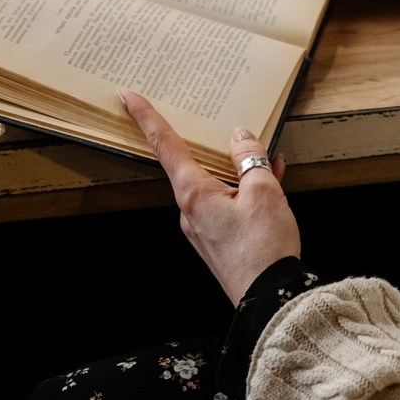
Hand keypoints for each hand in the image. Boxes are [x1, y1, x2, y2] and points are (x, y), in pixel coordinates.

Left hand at [120, 91, 299, 303]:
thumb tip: (240, 138)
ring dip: (240, 170)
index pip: (166, 146)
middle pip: (194, 164)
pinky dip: (246, 190)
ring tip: (268, 158)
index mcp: (194, 195)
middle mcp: (191, 211)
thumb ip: (250, 159)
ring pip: (217, 184)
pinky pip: (228, 203)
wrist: (271, 301)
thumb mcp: (264, 192)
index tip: (128, 98)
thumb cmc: (265, 250)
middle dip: (213, 146)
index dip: (147, 118)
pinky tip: (272, 181)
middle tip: (225, 127)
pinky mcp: (218, 240)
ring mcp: (203, 228)